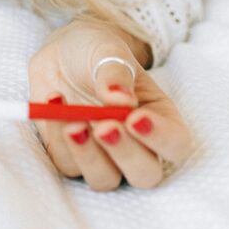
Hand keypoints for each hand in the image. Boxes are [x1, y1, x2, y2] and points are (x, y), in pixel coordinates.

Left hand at [27, 18, 194, 190]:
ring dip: (88, 155)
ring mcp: (104, 155)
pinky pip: (67, 164)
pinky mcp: (71, 156)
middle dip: (124, 153)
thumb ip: (115, 73)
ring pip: (105, 179)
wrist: (62, 53)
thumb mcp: (107, 49)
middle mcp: (137, 145)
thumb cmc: (96, 51)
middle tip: (104, 127)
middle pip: (145, 173)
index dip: (160, 138)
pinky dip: (58, 138)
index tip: (135, 118)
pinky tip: (53, 102)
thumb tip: (120, 99)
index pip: (175, 143)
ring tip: (72, 121)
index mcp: (159, 117)